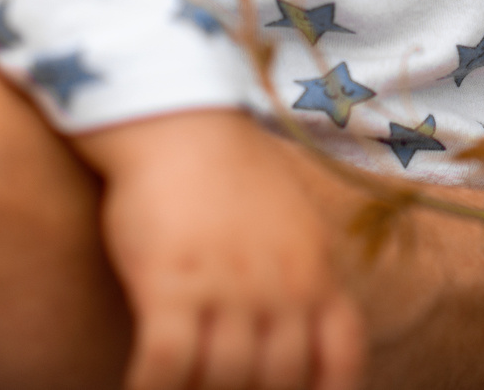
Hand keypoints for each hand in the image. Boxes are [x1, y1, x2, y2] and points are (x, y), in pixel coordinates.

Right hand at [76, 111, 363, 389]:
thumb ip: (302, 273)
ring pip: (224, 377)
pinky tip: (142, 388)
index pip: (341, 352)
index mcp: (314, 268)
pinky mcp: (169, 281)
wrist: (179, 119)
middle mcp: (279, 283)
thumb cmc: (229, 171)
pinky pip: (167, 363)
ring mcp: (226, 284)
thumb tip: (300, 325)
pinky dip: (154, 387)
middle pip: (278, 377)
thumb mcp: (291, 219)